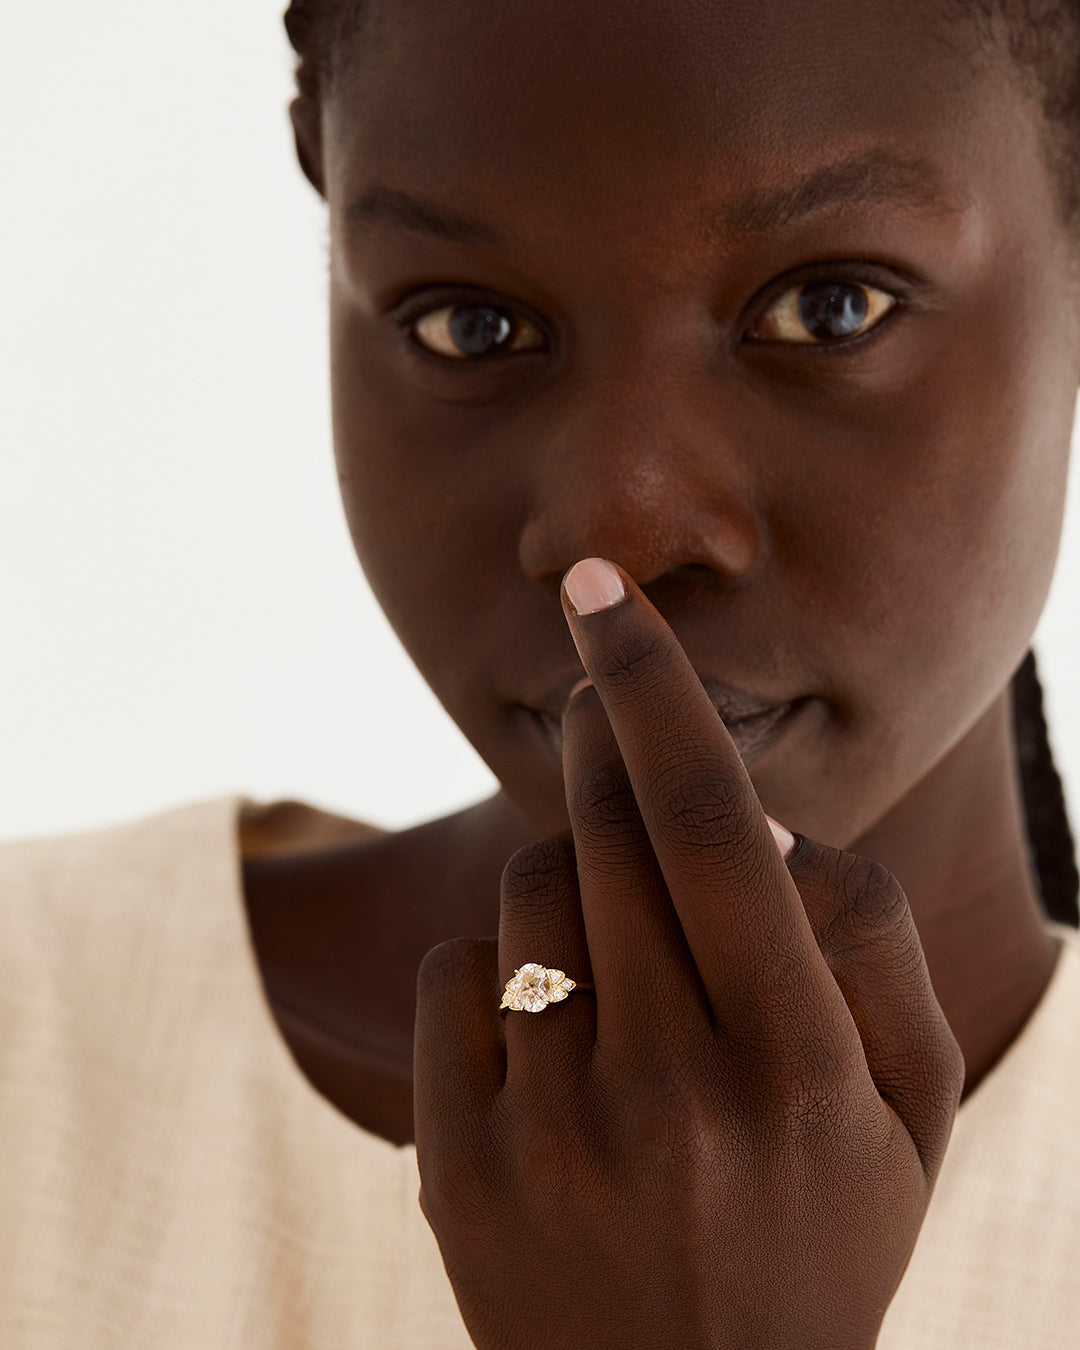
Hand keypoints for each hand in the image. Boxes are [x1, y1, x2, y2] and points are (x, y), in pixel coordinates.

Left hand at [414, 558, 963, 1349]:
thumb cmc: (820, 1233)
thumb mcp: (911, 1106)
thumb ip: (869, 941)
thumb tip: (759, 822)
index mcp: (799, 1064)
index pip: (712, 823)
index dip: (652, 684)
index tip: (596, 583)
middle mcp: (670, 1091)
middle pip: (605, 834)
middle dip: (601, 750)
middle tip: (604, 721)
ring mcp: (550, 1134)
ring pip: (526, 894)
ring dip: (570, 879)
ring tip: (616, 958)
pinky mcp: (455, 1168)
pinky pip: (448, 978)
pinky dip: (497, 972)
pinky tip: (549, 1043)